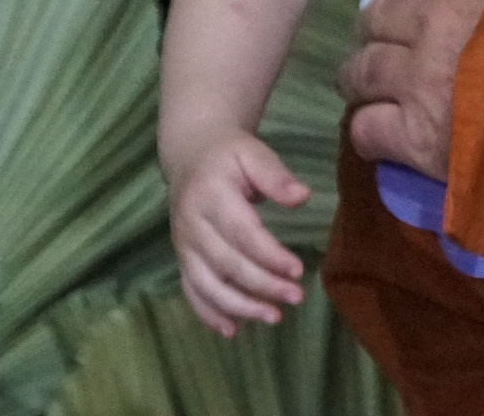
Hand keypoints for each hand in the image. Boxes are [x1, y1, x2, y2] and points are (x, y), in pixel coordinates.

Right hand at [168, 130, 310, 334]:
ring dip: (239, 306)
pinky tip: (231, 330)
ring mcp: (183, 245)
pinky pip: (191, 291)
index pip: (243, 233)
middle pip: (227, 264)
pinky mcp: (182, 258)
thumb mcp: (253, 153)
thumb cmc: (229, 155)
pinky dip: (208, 313)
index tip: (298, 270)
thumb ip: (275, 175)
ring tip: (273, 318)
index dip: (270, 255)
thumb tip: (302, 197)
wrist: (190, 155)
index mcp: (210, 196)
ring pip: (208, 284)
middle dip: (262, 285)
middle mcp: (191, 225)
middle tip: (296, 297)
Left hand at [342, 0, 483, 207]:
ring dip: (359, 69)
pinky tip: (373, 127)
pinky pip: (369, 129)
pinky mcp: (423, 139)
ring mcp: (424, 81)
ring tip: (362, 75)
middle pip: (382, 11)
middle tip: (377, 25)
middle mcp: (438, 20)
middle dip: (374, 16)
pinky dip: (365, 126)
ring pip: (366, 68)